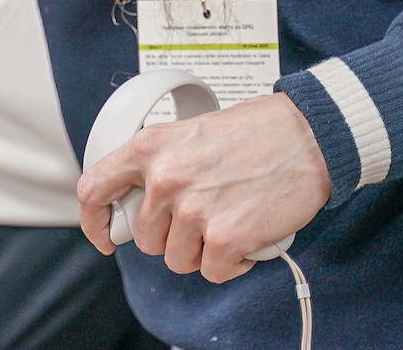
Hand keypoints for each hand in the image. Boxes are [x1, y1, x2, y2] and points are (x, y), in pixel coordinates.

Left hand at [76, 92, 329, 282]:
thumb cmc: (257, 132)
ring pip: (177, 258)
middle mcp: (165, 178)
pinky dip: (231, 263)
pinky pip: (212, 271)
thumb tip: (143, 202)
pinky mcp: (223, 237)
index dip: (95, 221)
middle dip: (173, 236)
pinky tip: (245, 239)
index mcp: (150, 147)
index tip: (106, 234)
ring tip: (229, 220)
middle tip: (203, 217)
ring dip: (202, 250)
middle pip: (146, 237)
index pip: (94, 189)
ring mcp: (193, 209)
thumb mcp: (190, 132)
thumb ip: (160, 163)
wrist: (308, 136)